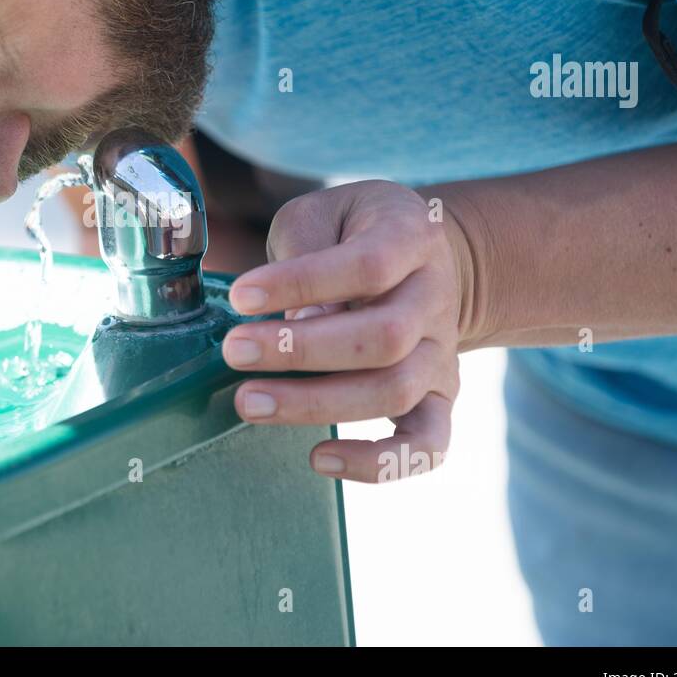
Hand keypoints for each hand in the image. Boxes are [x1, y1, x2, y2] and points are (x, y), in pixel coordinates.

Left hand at [221, 180, 477, 482]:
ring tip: (250, 402)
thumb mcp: (324, 213)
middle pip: (384, 337)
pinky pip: (426, 445)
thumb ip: (304, 249)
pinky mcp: (438, 398)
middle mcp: (435, 299)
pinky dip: (378, 463)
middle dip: (301, 352)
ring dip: (317, 404)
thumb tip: (294, 320)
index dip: (302, 283)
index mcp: (411, 238)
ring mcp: (442, 354)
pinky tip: (320, 458)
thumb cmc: (354, 235)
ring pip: (395, 391)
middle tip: (234, 352)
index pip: (368, 265)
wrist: (428, 260)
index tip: (242, 296)